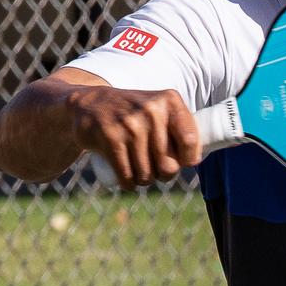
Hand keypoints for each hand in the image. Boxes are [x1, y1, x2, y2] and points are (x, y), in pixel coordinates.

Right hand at [68, 86, 200, 188]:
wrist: (90, 103)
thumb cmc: (134, 113)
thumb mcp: (159, 108)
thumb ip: (181, 127)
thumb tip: (195, 161)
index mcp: (169, 101)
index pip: (190, 141)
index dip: (187, 160)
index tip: (179, 161)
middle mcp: (151, 110)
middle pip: (168, 166)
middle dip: (162, 175)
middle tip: (154, 168)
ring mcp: (130, 124)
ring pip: (146, 175)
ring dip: (143, 180)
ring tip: (138, 170)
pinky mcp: (110, 138)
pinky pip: (127, 176)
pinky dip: (128, 184)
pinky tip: (127, 180)